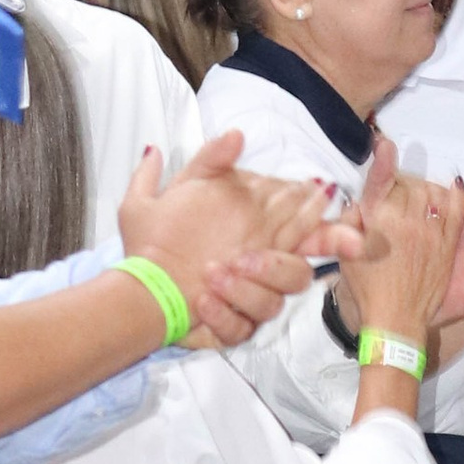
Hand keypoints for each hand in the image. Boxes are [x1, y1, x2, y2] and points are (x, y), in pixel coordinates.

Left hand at [118, 135, 341, 334]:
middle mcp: (259, 271)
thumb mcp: (179, 191)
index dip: (326, 227)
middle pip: (297, 273)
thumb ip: (209, 162)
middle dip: (279, 266)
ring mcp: (248, 302)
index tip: (329, 217)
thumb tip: (236, 134)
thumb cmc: (157, 239)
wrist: (135, 284)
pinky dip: (222, 315)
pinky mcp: (232, 329)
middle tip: (245, 258)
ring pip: (272, 303)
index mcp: (257, 235)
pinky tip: (202, 301)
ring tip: (211, 275)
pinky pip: (241, 328)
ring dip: (245, 289)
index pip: (302, 229)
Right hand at [346, 162, 463, 351]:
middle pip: (407, 187)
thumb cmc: (366, 288)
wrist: (394, 319)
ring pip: (431, 194)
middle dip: (401, 187)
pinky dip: (455, 196)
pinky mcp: (446, 245)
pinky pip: (457, 210)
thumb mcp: (348, 253)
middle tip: (396, 200)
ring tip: (418, 201)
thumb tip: (360, 200)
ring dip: (425, 192)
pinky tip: (453, 189)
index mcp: (376, 223)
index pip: (379, 183)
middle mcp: (404, 223)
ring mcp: (429, 233)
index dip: (382, 161)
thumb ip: (352, 221)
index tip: (384, 142)